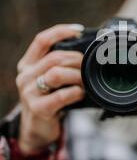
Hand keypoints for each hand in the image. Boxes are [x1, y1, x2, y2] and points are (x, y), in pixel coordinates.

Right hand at [16, 24, 84, 153]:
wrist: (38, 129)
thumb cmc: (50, 99)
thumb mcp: (49, 79)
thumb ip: (59, 65)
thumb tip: (88, 50)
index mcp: (27, 64)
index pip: (42, 40)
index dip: (61, 32)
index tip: (79, 30)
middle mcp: (25, 76)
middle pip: (55, 57)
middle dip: (77, 60)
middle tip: (88, 67)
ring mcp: (29, 93)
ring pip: (57, 74)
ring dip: (77, 76)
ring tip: (84, 82)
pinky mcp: (38, 109)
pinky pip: (61, 95)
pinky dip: (76, 93)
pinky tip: (80, 94)